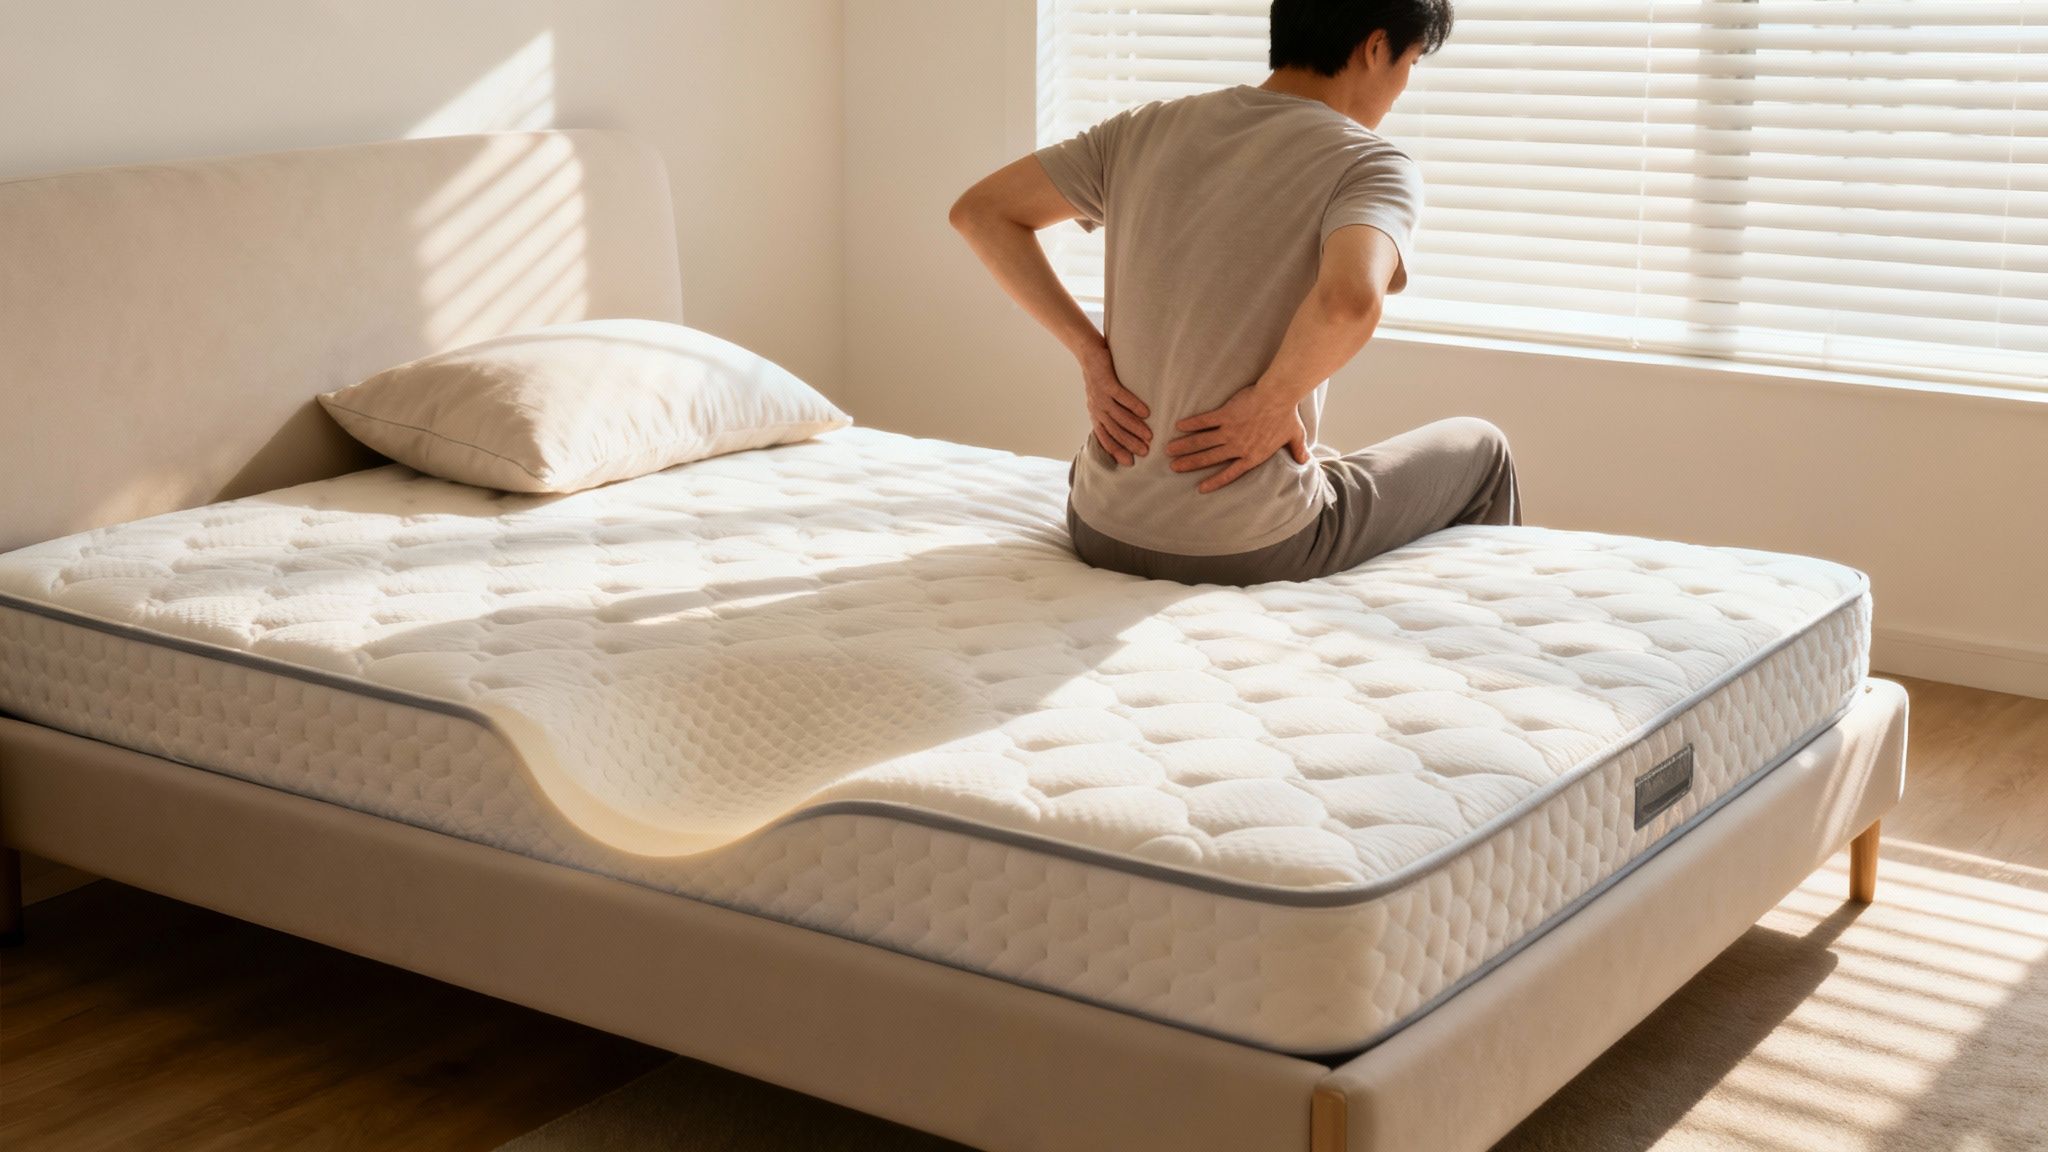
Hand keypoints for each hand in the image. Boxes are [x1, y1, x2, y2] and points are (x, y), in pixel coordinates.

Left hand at [1080, 343, 1150, 466]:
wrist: (1087, 353)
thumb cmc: (1100, 377)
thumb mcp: (1102, 399)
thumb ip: (1112, 413)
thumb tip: (1130, 428)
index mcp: (1097, 415)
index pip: (1106, 438)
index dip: (1117, 451)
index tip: (1130, 462)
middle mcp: (1097, 409)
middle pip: (1114, 431)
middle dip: (1130, 443)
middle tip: (1145, 452)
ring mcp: (1101, 397)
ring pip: (1118, 417)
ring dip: (1134, 428)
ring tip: (1149, 436)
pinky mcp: (1106, 383)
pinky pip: (1121, 397)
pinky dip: (1133, 406)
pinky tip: (1146, 413)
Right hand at [1167, 379, 1309, 492]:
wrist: (1279, 396)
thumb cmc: (1288, 416)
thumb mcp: (1296, 436)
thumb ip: (1298, 451)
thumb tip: (1305, 461)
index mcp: (1252, 456)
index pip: (1230, 473)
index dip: (1215, 481)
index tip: (1200, 488)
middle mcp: (1238, 446)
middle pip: (1209, 458)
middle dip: (1189, 464)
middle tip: (1174, 467)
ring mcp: (1230, 430)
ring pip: (1202, 441)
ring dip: (1185, 446)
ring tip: (1170, 450)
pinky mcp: (1225, 414)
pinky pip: (1204, 421)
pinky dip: (1191, 424)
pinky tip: (1178, 426)